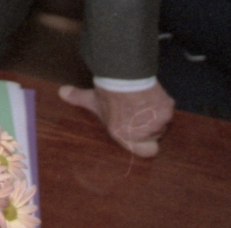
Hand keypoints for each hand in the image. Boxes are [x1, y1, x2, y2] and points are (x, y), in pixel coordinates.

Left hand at [59, 82, 174, 157]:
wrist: (124, 77)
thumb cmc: (108, 91)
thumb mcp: (92, 98)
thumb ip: (78, 98)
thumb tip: (61, 92)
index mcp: (123, 136)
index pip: (147, 152)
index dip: (147, 145)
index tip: (145, 136)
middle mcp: (141, 134)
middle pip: (155, 133)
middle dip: (149, 122)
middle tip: (138, 108)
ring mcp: (156, 124)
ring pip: (162, 121)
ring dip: (156, 112)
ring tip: (143, 100)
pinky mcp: (167, 112)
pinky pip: (168, 110)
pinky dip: (162, 102)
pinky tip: (151, 94)